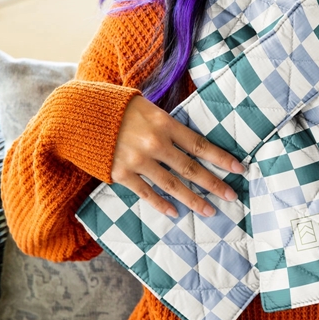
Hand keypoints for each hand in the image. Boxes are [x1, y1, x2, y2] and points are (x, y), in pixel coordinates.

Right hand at [111, 95, 243, 217]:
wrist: (79, 114)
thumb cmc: (119, 108)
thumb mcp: (148, 108)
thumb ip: (169, 125)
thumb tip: (191, 141)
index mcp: (164, 123)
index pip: (199, 144)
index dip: (221, 158)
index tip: (239, 169)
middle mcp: (154, 143)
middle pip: (190, 168)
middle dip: (214, 183)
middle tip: (231, 196)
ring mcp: (137, 160)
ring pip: (172, 184)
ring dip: (193, 199)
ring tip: (209, 210)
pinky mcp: (121, 173)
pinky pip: (146, 192)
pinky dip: (161, 204)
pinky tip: (175, 212)